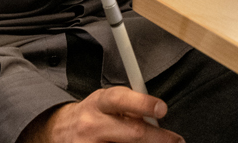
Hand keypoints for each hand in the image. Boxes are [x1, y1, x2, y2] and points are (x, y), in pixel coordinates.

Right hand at [19, 87, 177, 142]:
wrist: (61, 130)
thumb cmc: (94, 115)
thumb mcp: (107, 103)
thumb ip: (130, 107)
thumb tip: (158, 117)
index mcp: (100, 103)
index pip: (122, 99)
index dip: (143, 103)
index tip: (162, 109)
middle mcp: (93, 124)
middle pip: (133, 133)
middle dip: (159, 138)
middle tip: (176, 140)